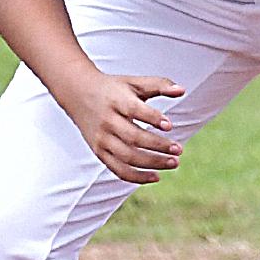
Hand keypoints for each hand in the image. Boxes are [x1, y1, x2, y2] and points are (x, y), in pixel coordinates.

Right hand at [62, 72, 185, 182]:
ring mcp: (102, 138)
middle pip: (132, 137)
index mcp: (116, 101)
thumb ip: (159, 84)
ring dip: (151, 162)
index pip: (134, 110)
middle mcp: (107, 121)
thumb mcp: (134, 82)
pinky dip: (136, 176)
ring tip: (173, 163)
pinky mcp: (98, 151)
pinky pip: (117, 169)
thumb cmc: (113, 88)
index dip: (152, 118)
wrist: (77, 93)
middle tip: (179, 150)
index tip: (170, 125)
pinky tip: (156, 177)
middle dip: (157, 145)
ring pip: (126, 156)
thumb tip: (182, 90)